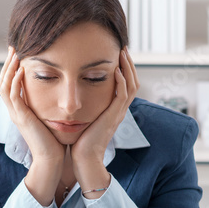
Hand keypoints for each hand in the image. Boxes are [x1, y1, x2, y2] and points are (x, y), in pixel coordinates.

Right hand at [0, 46, 64, 166]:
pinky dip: (15, 81)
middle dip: (7, 63)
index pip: (9, 84)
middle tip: (13, 47)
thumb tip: (57, 92)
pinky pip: (13, 96)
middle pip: (3, 81)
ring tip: (15, 54)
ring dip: (9, 68)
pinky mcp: (21, 118)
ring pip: (4, 86)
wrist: (51, 159)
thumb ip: (47, 105)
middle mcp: (15, 111)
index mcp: (20, 110)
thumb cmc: (54, 141)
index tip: (18, 53)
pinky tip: (21, 70)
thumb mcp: (48, 118)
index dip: (11, 68)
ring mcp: (16, 114)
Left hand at [71, 47, 139, 192]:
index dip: (124, 69)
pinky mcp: (113, 117)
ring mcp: (118, 114)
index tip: (117, 54)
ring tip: (122, 53)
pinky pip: (122, 95)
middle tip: (124, 47)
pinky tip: (115, 70)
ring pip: (131, 85)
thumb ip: (85, 107)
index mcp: (114, 110)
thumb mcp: (85, 119)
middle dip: (129, 64)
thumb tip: (75, 95)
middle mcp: (119, 111)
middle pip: (133, 82)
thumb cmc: (80, 142)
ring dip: (127, 68)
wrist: (84, 160)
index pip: (125, 85)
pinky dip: (121, 81)